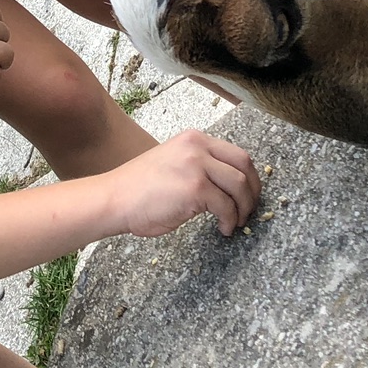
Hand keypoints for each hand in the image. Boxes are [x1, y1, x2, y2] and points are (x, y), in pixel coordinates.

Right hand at [103, 130, 260, 237]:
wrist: (114, 199)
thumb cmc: (138, 189)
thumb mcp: (173, 163)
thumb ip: (198, 165)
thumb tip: (226, 185)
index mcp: (193, 139)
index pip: (236, 153)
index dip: (250, 176)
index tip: (250, 194)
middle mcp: (198, 147)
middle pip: (244, 166)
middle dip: (253, 191)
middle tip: (250, 210)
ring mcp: (197, 166)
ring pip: (240, 186)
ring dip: (243, 209)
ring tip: (236, 222)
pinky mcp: (195, 189)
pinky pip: (226, 207)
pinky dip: (229, 221)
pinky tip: (222, 229)